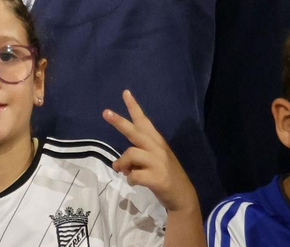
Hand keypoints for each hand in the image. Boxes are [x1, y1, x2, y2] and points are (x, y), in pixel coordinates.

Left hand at [102, 90, 198, 214]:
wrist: (183, 196)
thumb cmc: (166, 176)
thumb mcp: (155, 160)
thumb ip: (137, 157)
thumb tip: (117, 163)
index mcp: (157, 142)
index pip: (144, 121)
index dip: (134, 107)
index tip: (125, 93)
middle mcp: (157, 148)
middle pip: (135, 132)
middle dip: (119, 122)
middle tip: (106, 112)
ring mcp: (158, 162)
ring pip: (130, 154)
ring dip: (123, 164)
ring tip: (125, 171)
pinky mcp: (157, 178)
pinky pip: (134, 175)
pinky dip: (130, 180)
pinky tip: (134, 182)